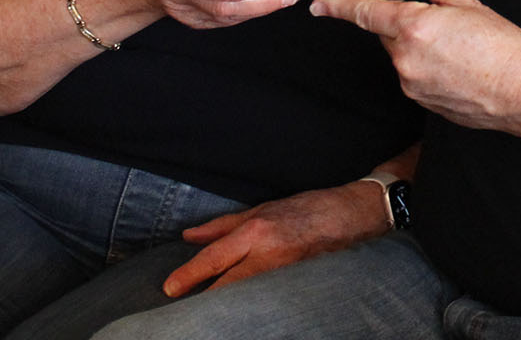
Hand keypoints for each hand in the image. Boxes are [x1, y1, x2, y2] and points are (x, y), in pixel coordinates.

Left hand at [161, 180, 389, 296]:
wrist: (350, 216)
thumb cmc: (305, 209)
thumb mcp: (261, 210)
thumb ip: (223, 226)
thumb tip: (189, 236)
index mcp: (257, 231)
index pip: (215, 258)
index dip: (190, 275)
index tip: (170, 288)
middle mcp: (268, 254)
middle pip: (227, 285)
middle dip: (204, 299)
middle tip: (182, 309)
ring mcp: (284, 273)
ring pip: (245, 295)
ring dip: (226, 303)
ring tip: (206, 313)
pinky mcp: (296, 285)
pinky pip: (266, 298)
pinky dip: (250, 304)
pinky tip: (240, 311)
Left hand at [311, 0, 520, 137]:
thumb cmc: (506, 50)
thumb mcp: (469, 4)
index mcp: (414, 28)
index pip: (364, 13)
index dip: (338, 5)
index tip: (319, 3)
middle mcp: (405, 59)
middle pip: (386, 32)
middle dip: (402, 21)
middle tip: (437, 18)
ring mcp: (411, 83)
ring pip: (400, 53)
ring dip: (417, 44)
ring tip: (457, 44)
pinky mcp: (421, 101)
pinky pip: (412, 74)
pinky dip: (425, 64)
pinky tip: (456, 63)